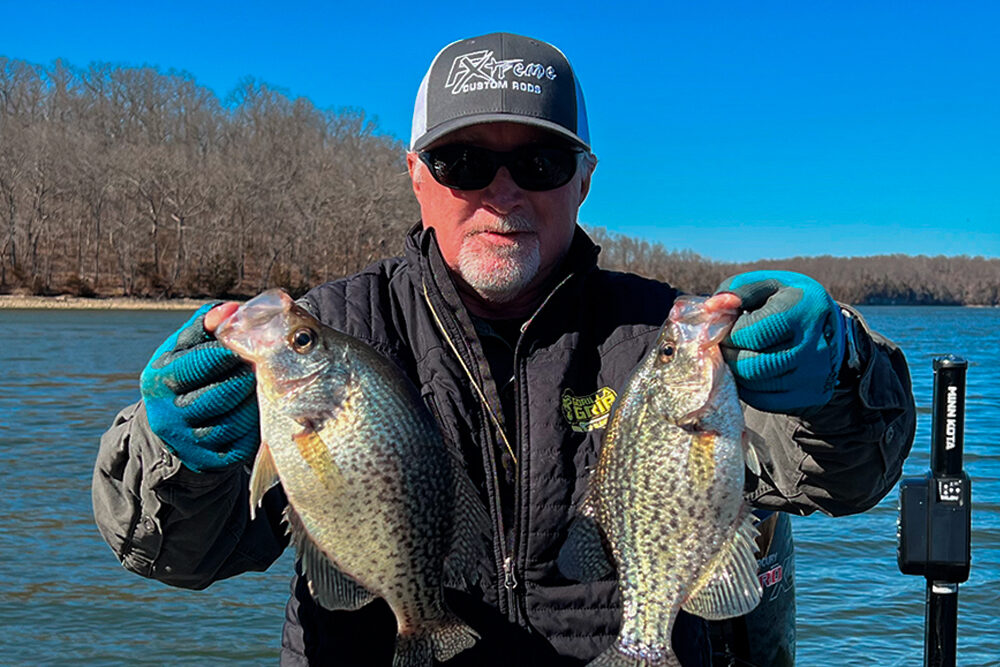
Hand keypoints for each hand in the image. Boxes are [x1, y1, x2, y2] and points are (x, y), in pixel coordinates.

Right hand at [140, 302, 259, 471]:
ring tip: (267, 387)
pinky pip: (242, 444)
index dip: (228, 353)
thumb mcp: (186, 348)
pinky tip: (264, 411)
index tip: (249, 346)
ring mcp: (188, 442)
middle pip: (219, 395)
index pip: (198, 364)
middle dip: (246, 378)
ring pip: (234, 422)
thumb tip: (232, 309)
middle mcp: (168, 415)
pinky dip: (257, 427)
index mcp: (158, 381)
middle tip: (265, 367)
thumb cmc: (187, 376)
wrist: (175, 427)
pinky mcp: (208, 461)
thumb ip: (206, 325)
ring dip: (256, 403)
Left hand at [715, 270, 844, 413]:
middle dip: (729, 355)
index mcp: (803, 310)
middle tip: (726, 346)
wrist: (831, 329)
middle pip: (752, 364)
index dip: (730, 333)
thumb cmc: (789, 301)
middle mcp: (814, 345)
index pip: (752, 334)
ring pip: (756, 384)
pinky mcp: (813, 396)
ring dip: (736, 371)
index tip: (728, 328)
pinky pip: (764, 401)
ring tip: (737, 355)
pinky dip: (748, 388)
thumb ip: (737, 290)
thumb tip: (711, 308)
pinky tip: (750, 371)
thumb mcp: (768, 284)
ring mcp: (815, 374)